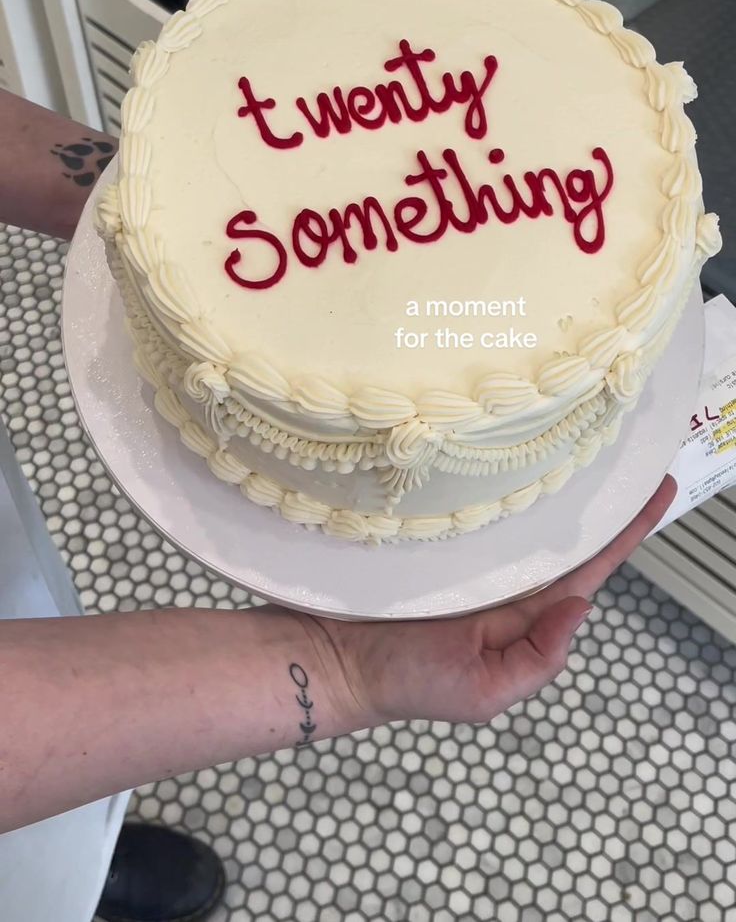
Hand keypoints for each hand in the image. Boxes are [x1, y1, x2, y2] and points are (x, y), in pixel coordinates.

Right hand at [315, 474, 676, 726]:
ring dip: (553, 477)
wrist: (333, 656)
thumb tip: (579, 607)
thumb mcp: (485, 693)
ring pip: (523, 509)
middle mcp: (504, 576)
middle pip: (562, 529)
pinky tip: (513, 448)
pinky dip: (496, 477)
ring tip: (587, 435)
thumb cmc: (406, 682)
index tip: (656, 493)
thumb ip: (537, 659)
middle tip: (628, 445)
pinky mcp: (437, 529)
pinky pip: (475, 500)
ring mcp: (471, 549)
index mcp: (524, 614)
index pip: (586, 571)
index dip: (624, 534)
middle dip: (598, 494)